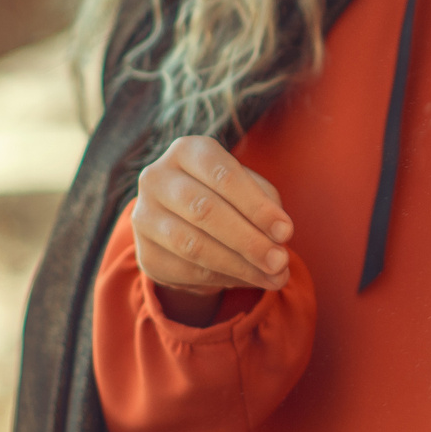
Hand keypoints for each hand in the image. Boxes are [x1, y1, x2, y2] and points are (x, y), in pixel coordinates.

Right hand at [130, 136, 293, 326]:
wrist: (185, 224)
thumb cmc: (227, 197)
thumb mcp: (248, 189)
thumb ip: (265, 206)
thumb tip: (278, 241)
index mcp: (187, 151)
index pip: (223, 175)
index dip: (257, 206)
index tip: (286, 232)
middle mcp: (157, 178)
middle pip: (205, 210)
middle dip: (249, 240)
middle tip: (281, 261)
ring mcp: (144, 217)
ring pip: (193, 245)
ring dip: (240, 265)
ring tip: (274, 277)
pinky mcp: (146, 254)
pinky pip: (187, 271)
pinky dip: (225, 279)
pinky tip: (250, 280)